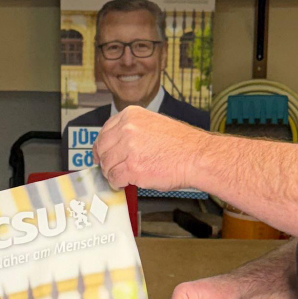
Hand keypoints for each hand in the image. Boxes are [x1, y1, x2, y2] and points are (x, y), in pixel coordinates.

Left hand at [95, 105, 210, 193]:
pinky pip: (114, 178)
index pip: (104, 131)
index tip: (100, 155)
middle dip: (106, 162)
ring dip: (113, 173)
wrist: (196, 156)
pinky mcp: (132, 168)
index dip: (101, 147)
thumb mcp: (153, 124)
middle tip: (113, 169)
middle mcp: (127, 129)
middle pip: (103, 149)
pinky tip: (127, 182)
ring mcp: (128, 148)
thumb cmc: (181, 144)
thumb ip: (132, 131)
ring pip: (107, 165)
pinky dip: (118, 183)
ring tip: (125, 176)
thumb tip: (116, 146)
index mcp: (131, 115)